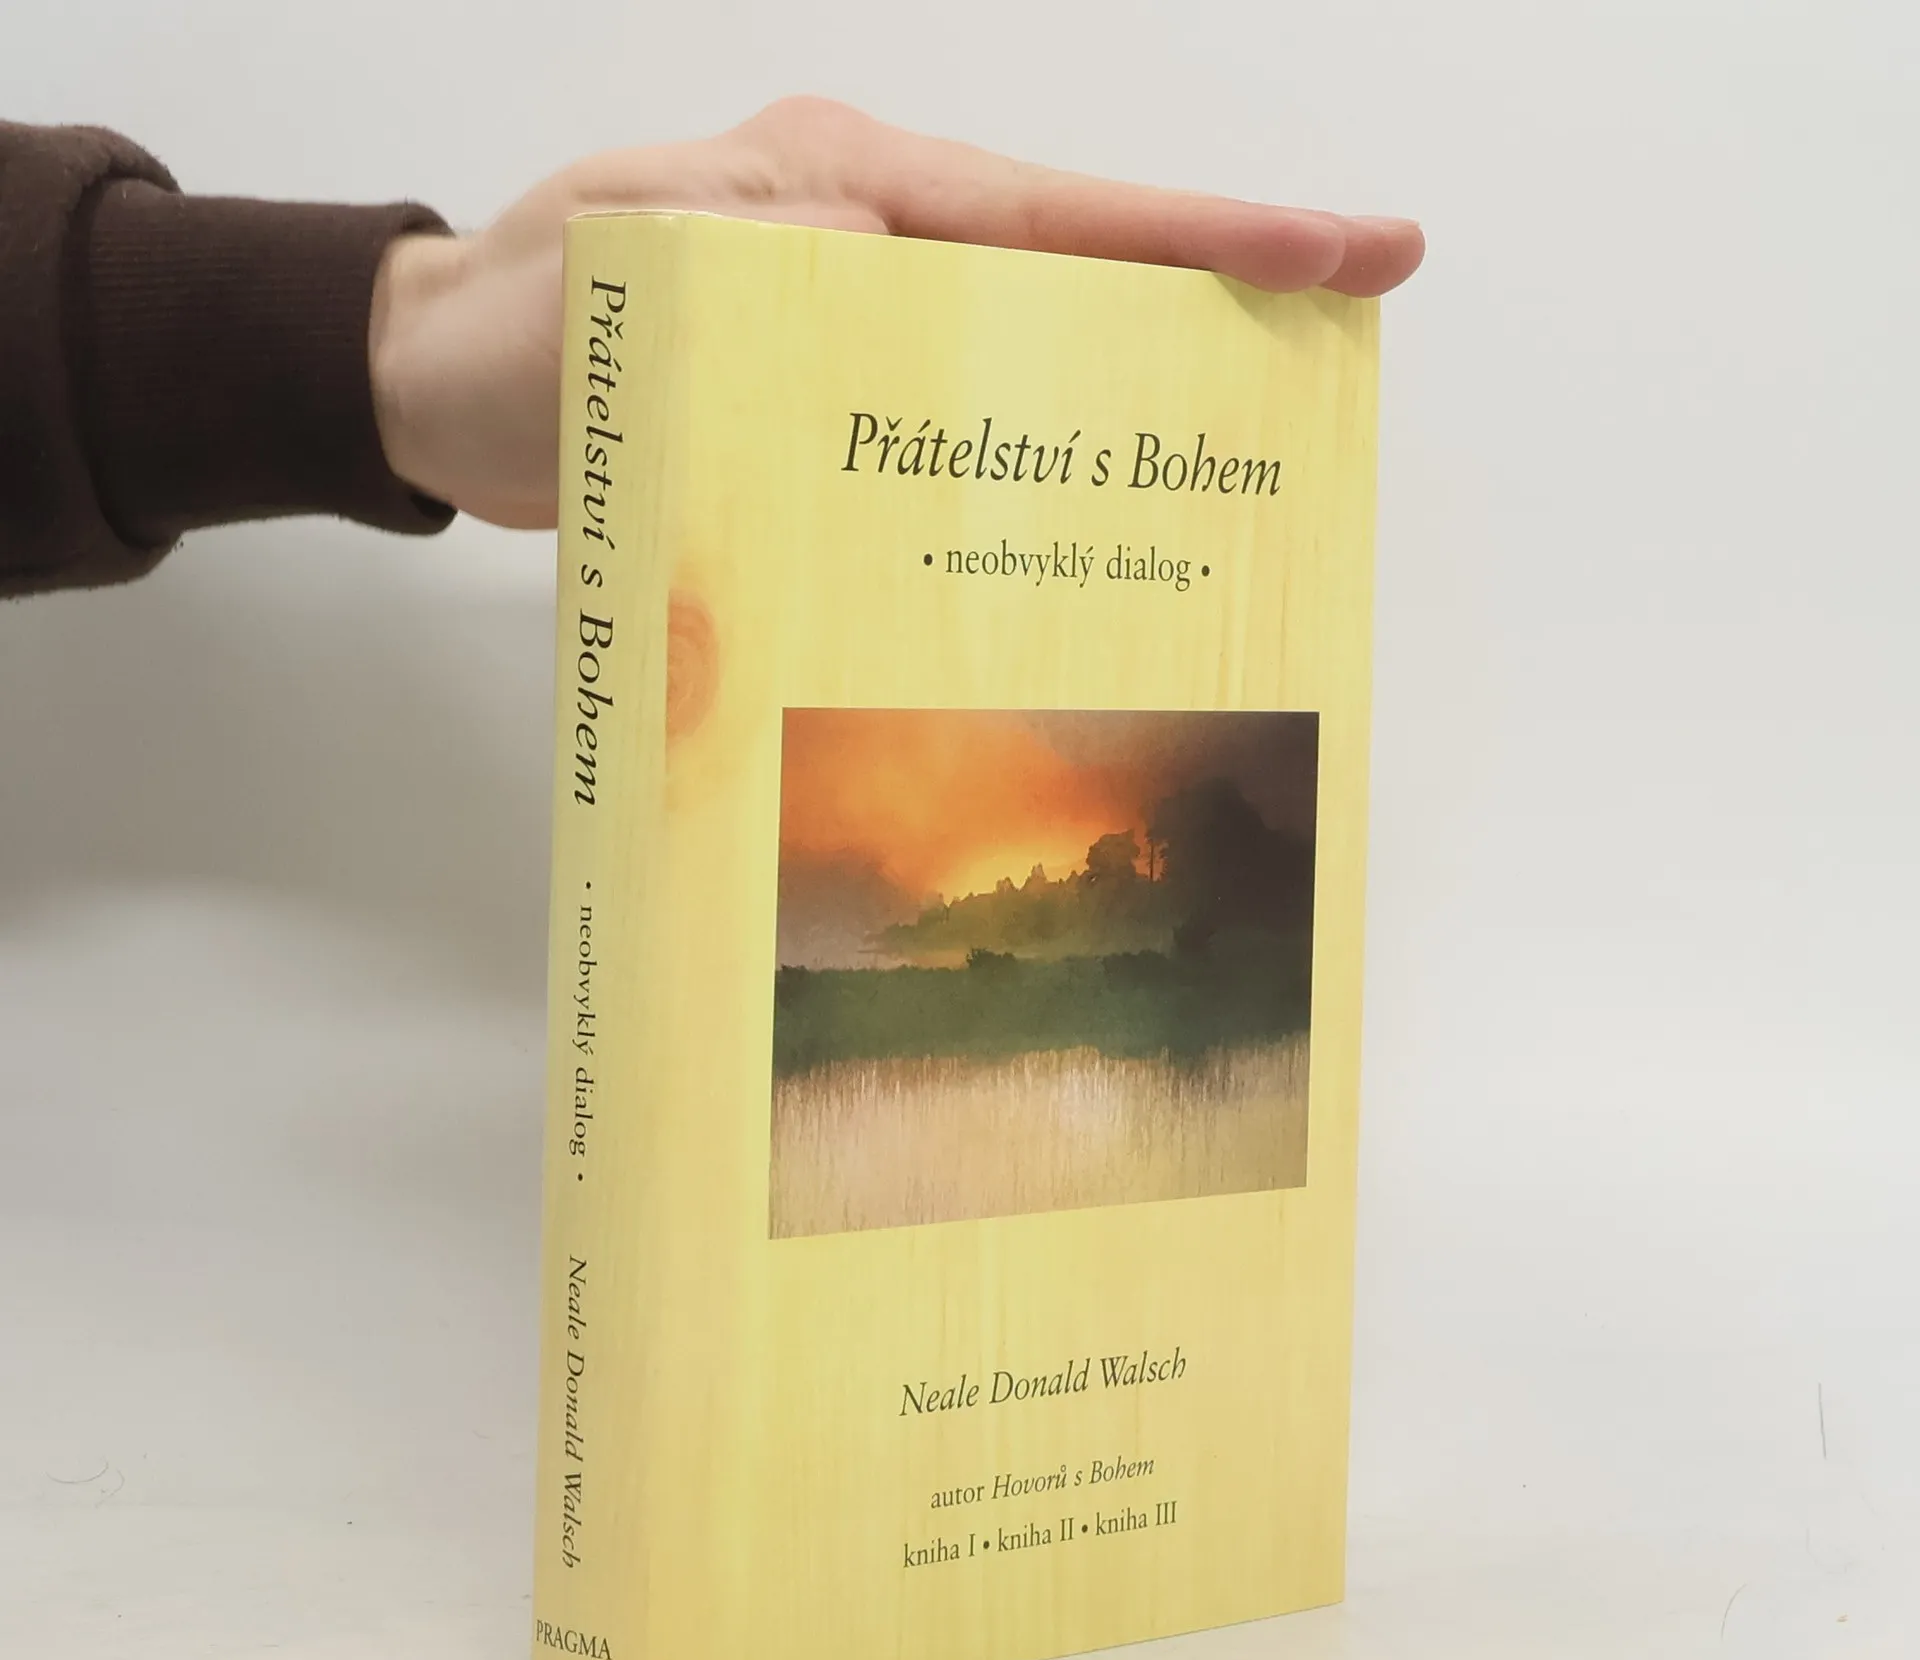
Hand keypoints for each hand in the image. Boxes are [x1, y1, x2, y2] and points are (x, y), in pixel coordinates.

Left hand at [369, 96, 1424, 528]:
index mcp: (853, 185)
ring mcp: (850, 301)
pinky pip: (956, 398)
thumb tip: (938, 299)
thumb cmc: (534, 334)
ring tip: (1243, 438)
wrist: (433, 386)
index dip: (1217, 240)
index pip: (1068, 216)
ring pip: (1028, 340)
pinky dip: (1026, 438)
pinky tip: (1079, 490)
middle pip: (1079, 268)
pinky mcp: (821, 377)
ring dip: (1131, 381)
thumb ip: (808, 283)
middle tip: (1344, 331)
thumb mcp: (665, 288)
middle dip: (1215, 296)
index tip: (1354, 250)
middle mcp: (870, 231)